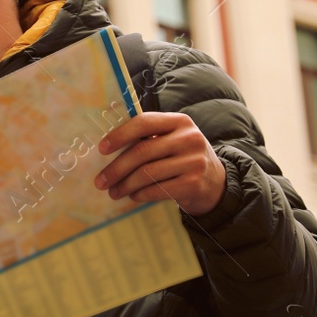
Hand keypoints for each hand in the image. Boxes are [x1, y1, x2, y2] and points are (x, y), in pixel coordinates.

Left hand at [95, 111, 226, 216]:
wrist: (215, 182)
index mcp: (179, 121)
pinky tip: (132, 196)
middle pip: (142, 151)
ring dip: (125, 185)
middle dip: (116, 168)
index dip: (120, 135)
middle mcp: (189, 138)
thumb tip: (107, 148)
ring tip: (113, 192)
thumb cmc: (182, 157)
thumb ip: (148, 137)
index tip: (101, 149)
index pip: (144, 122)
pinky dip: (140, 194)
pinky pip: (157, 190)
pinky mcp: (194, 183)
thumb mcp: (173, 139)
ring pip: (147, 173)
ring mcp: (194, 161)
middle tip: (100, 181)